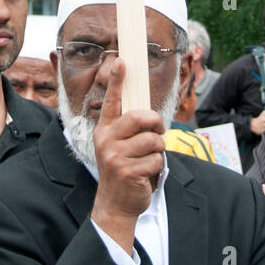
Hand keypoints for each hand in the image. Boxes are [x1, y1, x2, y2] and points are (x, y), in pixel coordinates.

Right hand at [90, 59, 167, 251]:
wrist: (116, 203)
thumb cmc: (124, 169)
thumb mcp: (120, 147)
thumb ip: (129, 129)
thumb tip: (147, 114)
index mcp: (105, 129)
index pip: (112, 101)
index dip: (116, 80)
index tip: (122, 62)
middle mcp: (106, 139)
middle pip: (140, 117)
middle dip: (156, 123)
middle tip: (158, 131)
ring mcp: (115, 156)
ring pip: (153, 141)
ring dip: (157, 152)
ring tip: (147, 160)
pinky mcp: (126, 171)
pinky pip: (156, 160)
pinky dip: (157, 168)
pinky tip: (145, 174)